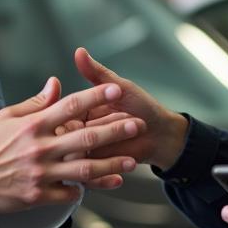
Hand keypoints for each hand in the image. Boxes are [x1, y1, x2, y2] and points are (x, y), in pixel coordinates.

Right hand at [0, 77, 143, 212]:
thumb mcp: (6, 117)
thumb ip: (35, 103)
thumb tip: (56, 83)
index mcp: (33, 125)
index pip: (71, 105)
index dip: (96, 98)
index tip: (115, 91)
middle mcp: (40, 147)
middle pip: (85, 136)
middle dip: (114, 130)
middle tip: (137, 125)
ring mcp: (40, 173)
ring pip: (84, 168)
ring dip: (111, 164)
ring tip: (131, 161)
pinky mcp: (38, 195)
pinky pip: (69, 193)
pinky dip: (85, 189)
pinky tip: (100, 184)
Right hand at [73, 47, 187, 169]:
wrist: (162, 134)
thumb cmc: (142, 107)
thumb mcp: (119, 88)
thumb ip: (97, 73)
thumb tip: (79, 51)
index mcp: (77, 112)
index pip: (65, 111)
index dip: (81, 108)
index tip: (111, 104)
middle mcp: (75, 133)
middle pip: (70, 135)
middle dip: (103, 127)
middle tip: (129, 119)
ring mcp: (83, 153)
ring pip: (80, 154)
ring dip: (110, 144)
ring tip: (135, 130)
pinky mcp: (93, 170)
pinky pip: (88, 175)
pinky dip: (105, 171)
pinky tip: (124, 161)